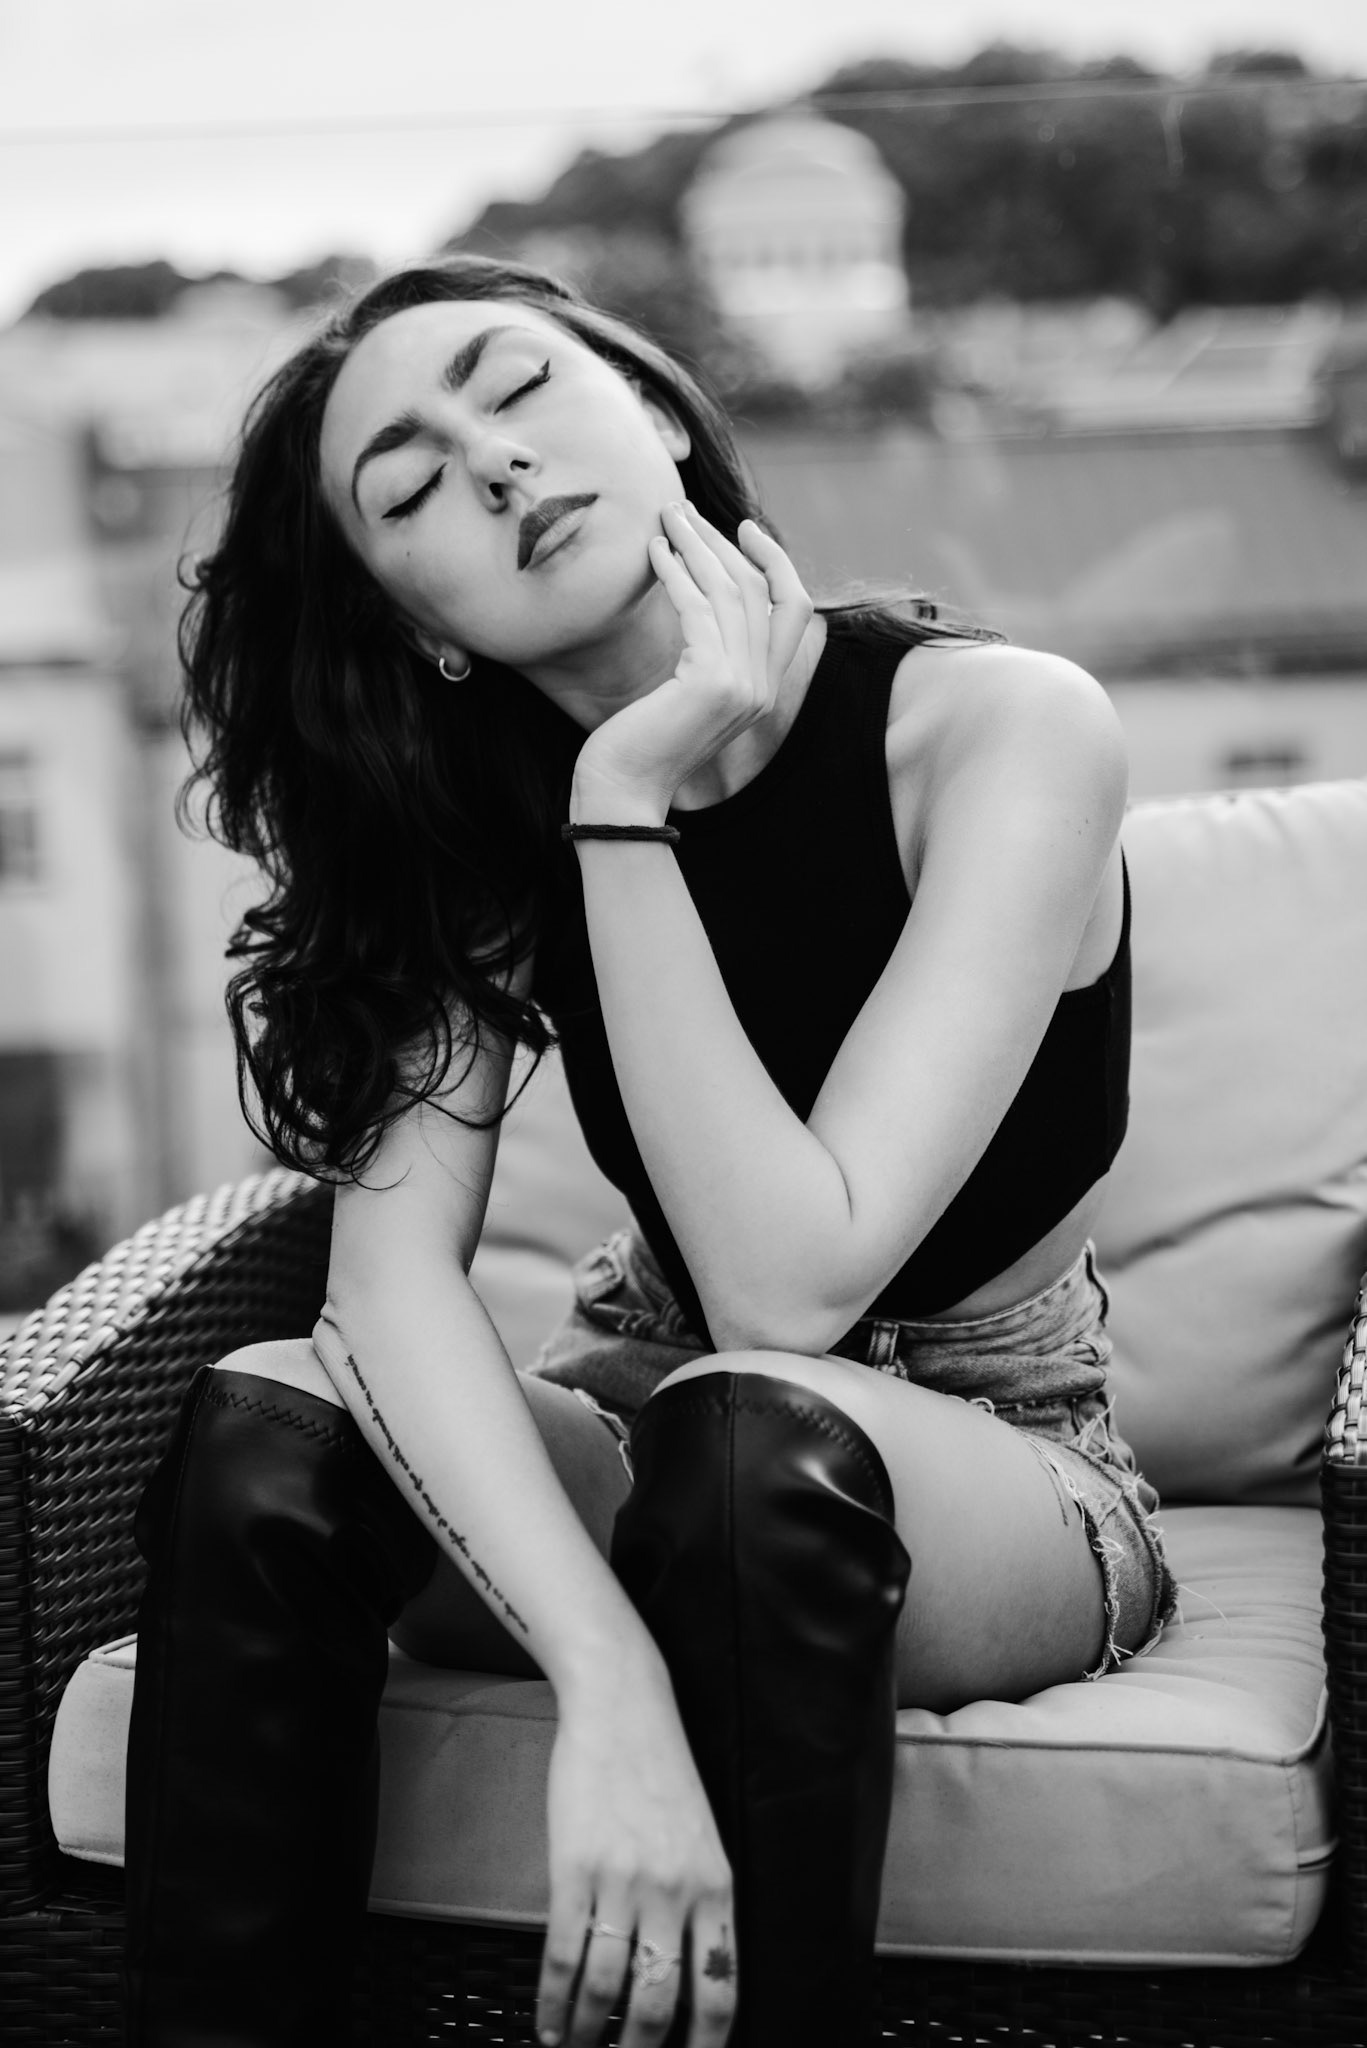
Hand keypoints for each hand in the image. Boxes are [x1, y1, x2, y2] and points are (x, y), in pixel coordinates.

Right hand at [535, 1673, 736, 2046]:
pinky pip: (563, 1955)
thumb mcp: (701, 1840)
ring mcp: (622, 1881)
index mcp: (715, 1889)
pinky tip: (547, 2025)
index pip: (721, 1994)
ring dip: (586, 2035)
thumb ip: (699, 1904)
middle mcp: (674, 1893)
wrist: (622, 1706)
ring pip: (605, 1989)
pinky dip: (552, 2003)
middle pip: (659, 2005)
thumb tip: (688, 1976)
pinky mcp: (574, 1868)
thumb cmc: (661, 1772)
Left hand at [571, 503, 813, 819]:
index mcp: (765, 688)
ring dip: (695, 545)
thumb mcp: (687, 692)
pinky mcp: (710, 681)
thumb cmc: (641, 740)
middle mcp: (762, 686)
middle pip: (758, 589)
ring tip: (665, 518)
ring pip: (730, 591)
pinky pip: (697, 607)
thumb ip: (708, 653)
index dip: (775, 560)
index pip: (795, 608)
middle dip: (720, 541)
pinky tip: (653, 552)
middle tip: (684, 510)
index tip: (742, 527)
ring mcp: (742, 685)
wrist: (623, 789)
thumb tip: (701, 590)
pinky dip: (675, 572)